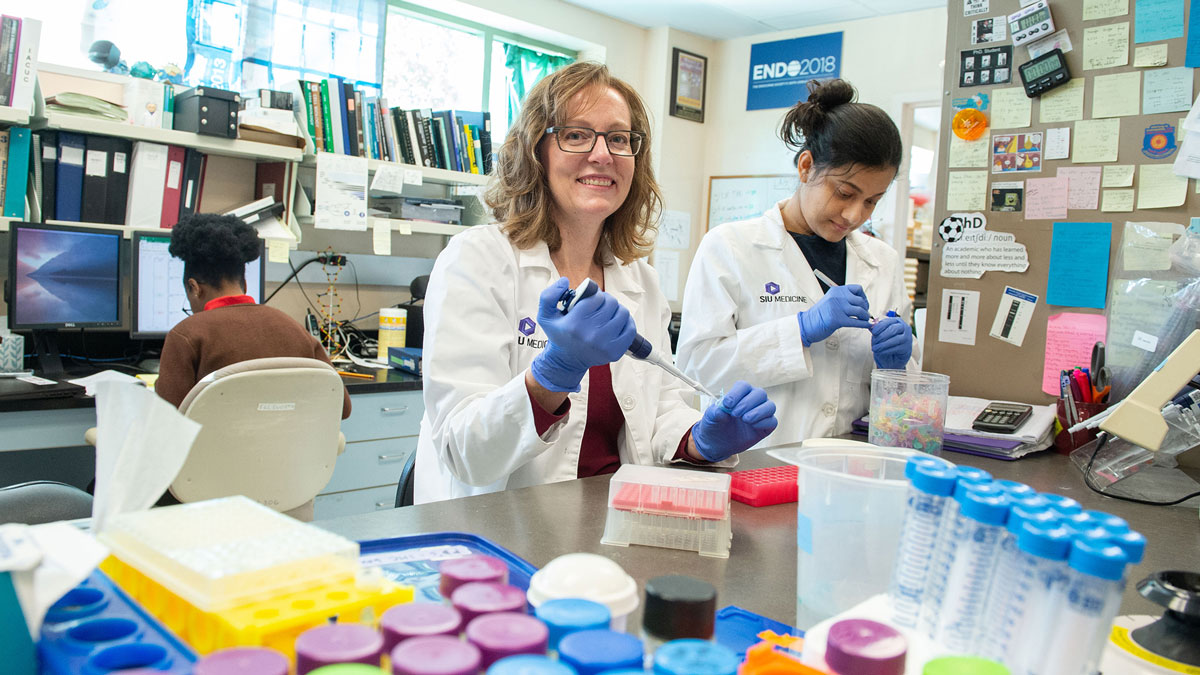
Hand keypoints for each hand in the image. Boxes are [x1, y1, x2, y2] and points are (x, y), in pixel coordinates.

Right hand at [530, 277, 635, 391]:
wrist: (567, 361)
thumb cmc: (560, 334)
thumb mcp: (545, 315)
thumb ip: (549, 295)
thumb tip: (565, 281)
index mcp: (574, 324)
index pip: (596, 297)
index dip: (595, 295)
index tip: (590, 300)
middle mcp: (590, 335)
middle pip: (611, 303)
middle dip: (606, 301)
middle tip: (599, 306)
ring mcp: (605, 345)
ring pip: (622, 313)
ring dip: (616, 310)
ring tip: (607, 314)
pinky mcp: (616, 351)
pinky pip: (630, 329)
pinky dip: (626, 322)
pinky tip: (616, 322)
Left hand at [691, 381, 778, 461]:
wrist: (717, 443)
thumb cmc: (715, 425)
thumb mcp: (710, 418)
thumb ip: (714, 412)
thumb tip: (721, 411)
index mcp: (740, 394)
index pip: (743, 386)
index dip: (736, 393)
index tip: (727, 404)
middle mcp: (753, 400)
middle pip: (760, 393)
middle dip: (747, 403)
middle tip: (735, 414)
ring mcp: (761, 413)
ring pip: (769, 406)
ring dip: (758, 412)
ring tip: (745, 419)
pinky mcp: (766, 426)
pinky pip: (772, 421)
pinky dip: (763, 422)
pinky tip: (752, 426)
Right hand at [797, 285, 870, 345]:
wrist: (806, 325)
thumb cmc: (819, 315)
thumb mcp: (830, 301)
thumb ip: (843, 300)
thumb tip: (861, 304)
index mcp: (836, 291)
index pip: (857, 289)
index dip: (864, 297)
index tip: (864, 304)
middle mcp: (837, 297)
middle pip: (860, 300)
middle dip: (865, 309)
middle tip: (865, 315)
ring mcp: (836, 308)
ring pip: (860, 311)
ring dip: (865, 317)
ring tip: (864, 320)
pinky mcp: (837, 319)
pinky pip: (855, 321)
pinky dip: (863, 324)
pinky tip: (866, 326)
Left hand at [870, 314, 912, 368]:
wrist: (894, 355)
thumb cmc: (886, 341)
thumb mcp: (880, 334)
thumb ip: (876, 330)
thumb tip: (870, 327)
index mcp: (897, 321)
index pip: (888, 321)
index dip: (880, 326)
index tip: (873, 332)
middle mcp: (904, 328)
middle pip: (893, 329)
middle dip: (882, 336)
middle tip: (874, 342)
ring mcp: (907, 338)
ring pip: (895, 339)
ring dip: (883, 344)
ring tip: (875, 348)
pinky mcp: (907, 348)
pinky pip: (896, 348)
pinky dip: (887, 350)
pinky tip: (880, 352)